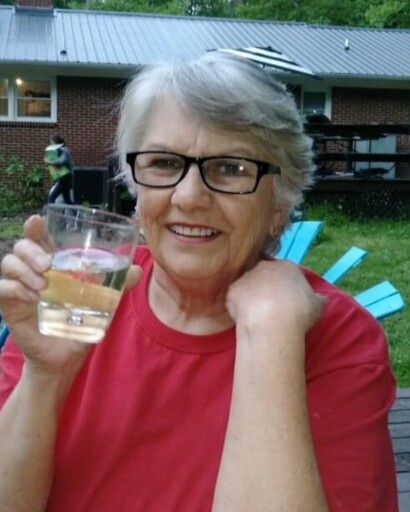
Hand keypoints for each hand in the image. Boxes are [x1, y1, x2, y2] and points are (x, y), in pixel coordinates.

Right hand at [0, 215, 141, 378]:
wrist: (66, 357)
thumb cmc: (81, 325)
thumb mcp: (102, 304)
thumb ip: (117, 287)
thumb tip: (138, 270)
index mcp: (54, 265)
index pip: (40, 238)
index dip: (35, 227)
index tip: (37, 221)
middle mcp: (34, 272)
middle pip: (21, 246)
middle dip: (31, 249)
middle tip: (48, 264)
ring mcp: (20, 288)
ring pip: (9, 263)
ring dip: (25, 269)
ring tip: (43, 284)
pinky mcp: (10, 305)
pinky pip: (4, 288)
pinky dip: (16, 288)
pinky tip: (33, 297)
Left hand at [226, 260, 323, 334]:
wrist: (274, 322)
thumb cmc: (299, 312)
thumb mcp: (317, 304)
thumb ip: (317, 298)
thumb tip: (320, 298)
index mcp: (287, 266)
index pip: (283, 272)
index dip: (283, 287)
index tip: (285, 301)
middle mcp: (265, 266)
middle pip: (263, 275)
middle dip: (265, 289)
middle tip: (269, 308)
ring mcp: (247, 276)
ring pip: (247, 286)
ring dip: (250, 297)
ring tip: (256, 316)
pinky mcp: (233, 289)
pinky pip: (235, 298)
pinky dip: (238, 308)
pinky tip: (245, 320)